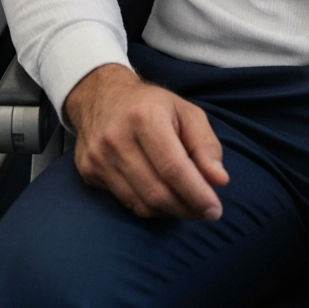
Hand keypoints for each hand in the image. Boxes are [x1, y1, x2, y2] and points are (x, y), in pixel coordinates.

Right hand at [65, 63, 228, 219]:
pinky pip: (126, 203)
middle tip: (205, 212)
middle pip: (156, 191)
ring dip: (170, 212)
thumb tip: (219, 180)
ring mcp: (99, 158)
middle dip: (186, 208)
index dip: (196, 193)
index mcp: (145, 117)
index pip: (173, 167)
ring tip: (188, 206)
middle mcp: (117, 138)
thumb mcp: (186, 112)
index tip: (215, 209)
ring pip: (141, 204)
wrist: (101, 95)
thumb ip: (206, 145)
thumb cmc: (152, 105)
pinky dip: (149, 207)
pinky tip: (164, 200)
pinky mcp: (89, 173)